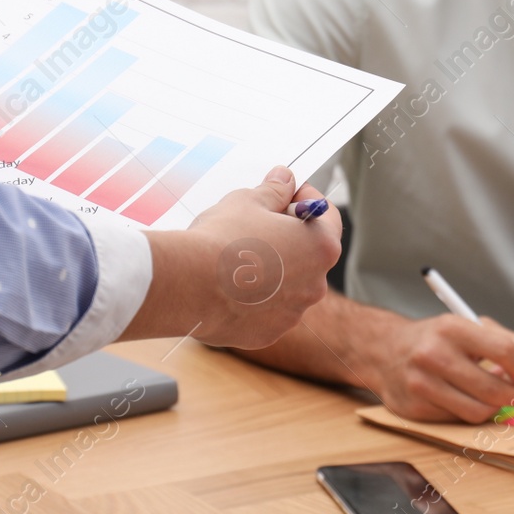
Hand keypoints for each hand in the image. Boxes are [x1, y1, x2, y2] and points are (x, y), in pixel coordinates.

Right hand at [126, 167, 341, 349]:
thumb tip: (284, 179)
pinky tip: (226, 285)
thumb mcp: (249, 200)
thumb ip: (274, 190)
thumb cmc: (222, 239)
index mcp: (321, 247)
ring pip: (285, 284)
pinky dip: (252, 298)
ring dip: (269, 269)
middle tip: (255, 223)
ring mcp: (292, 313)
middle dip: (285, 235)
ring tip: (235, 257)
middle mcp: (315, 284)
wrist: (188, 285)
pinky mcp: (267, 333)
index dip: (303, 197)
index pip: (325, 214)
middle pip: (306, 251)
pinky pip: (264, 310)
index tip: (284, 192)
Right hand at [359, 314, 513, 423]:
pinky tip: (468, 401)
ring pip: (477, 411)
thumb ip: (505, 342)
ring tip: (496, 400)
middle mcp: (434, 355)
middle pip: (493, 388)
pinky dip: (469, 413)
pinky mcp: (414, 408)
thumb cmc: (435, 338)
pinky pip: (456, 420)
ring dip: (494, 409)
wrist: (384, 350)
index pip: (504, 350)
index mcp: (452, 328)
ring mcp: (421, 384)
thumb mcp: (467, 327)